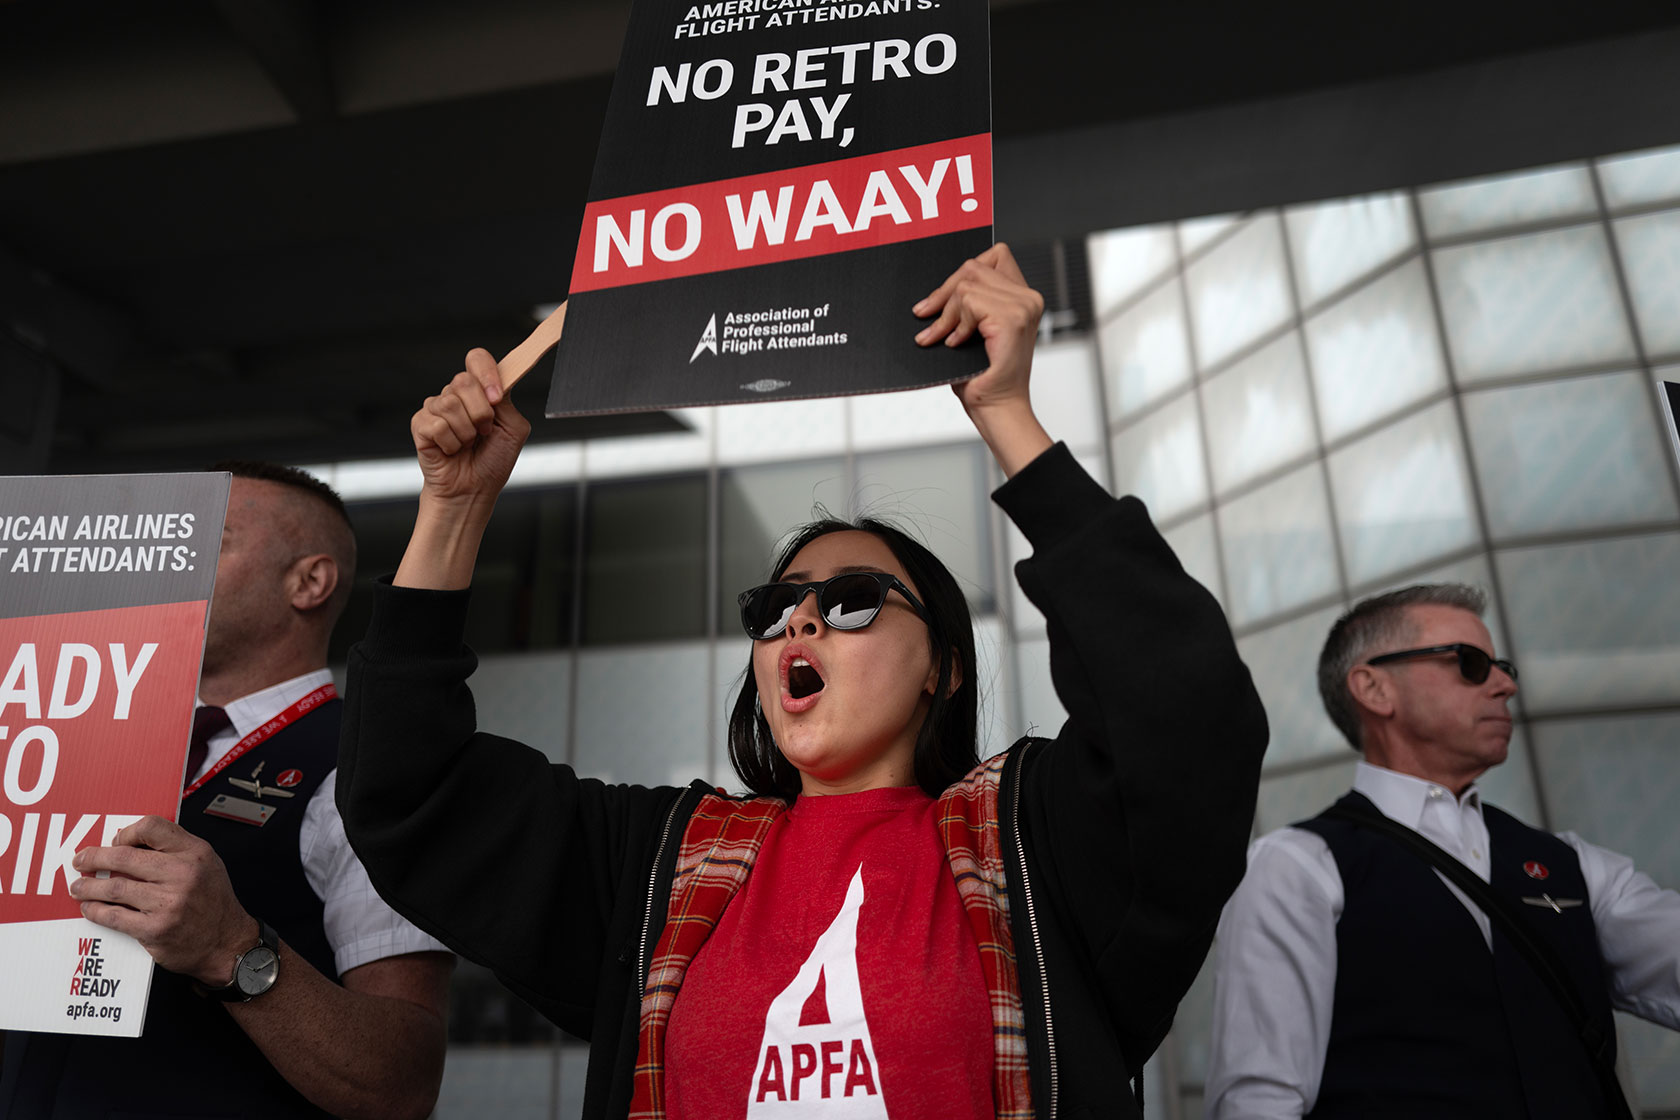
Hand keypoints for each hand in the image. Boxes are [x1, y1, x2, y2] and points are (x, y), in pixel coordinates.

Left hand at [70, 815, 257, 986]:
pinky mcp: (155, 929)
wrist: (226, 942)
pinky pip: (115, 917)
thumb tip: (129, 842)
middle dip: (95, 858)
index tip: (116, 842)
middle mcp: (183, 875)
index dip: (127, 833)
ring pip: (115, 887)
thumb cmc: (213, 902)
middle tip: (81, 861)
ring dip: (89, 887)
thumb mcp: (206, 864)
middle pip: (125, 856)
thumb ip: (174, 849)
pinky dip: (96, 911)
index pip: (151, 827)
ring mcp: (168, 903)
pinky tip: (91, 909)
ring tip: (79, 887)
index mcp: (195, 853)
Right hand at [411, 349, 531, 509]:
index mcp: (480, 391)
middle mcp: (457, 395)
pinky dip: (451, 443)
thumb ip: (508, 401)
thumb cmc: (492, 461)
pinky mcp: (420, 424)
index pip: (477, 359)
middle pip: (463, 380)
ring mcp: (436, 408)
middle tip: (484, 432)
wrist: (473, 489)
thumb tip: (496, 384)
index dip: (487, 374)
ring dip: (466, 432)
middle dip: (480, 412)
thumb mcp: (513, 429)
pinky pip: (437, 425)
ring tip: (467, 444)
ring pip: (450, 403)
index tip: (497, 398)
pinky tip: (452, 450)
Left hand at [913, 243, 1051, 476]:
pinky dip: (955, 324)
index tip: (941, 297)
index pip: (995, 255)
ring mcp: (1023, 307)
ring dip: (947, 314)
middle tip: (926, 316)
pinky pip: (969, 302)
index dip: (965, 271)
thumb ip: (968, 303)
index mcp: (1023, 297)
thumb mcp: (972, 330)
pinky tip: (955, 344)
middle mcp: (1029, 298)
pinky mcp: (1012, 319)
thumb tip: (936, 289)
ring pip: (968, 284)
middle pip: (974, 266)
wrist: (997, 409)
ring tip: (942, 338)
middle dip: (944, 292)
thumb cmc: (983, 377)